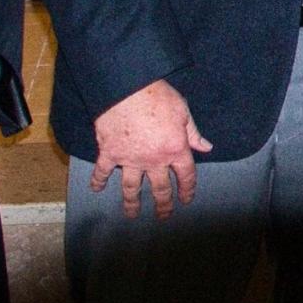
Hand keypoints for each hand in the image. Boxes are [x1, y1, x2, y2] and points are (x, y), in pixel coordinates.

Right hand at [91, 78, 211, 217]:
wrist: (126, 87)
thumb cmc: (158, 96)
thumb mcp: (183, 111)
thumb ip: (193, 133)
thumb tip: (206, 147)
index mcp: (175, 149)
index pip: (186, 175)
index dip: (187, 189)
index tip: (186, 199)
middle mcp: (154, 160)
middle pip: (160, 188)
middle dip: (163, 204)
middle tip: (164, 215)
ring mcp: (130, 159)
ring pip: (132, 187)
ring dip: (132, 203)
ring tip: (132, 214)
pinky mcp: (109, 152)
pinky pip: (103, 171)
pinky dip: (98, 181)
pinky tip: (96, 189)